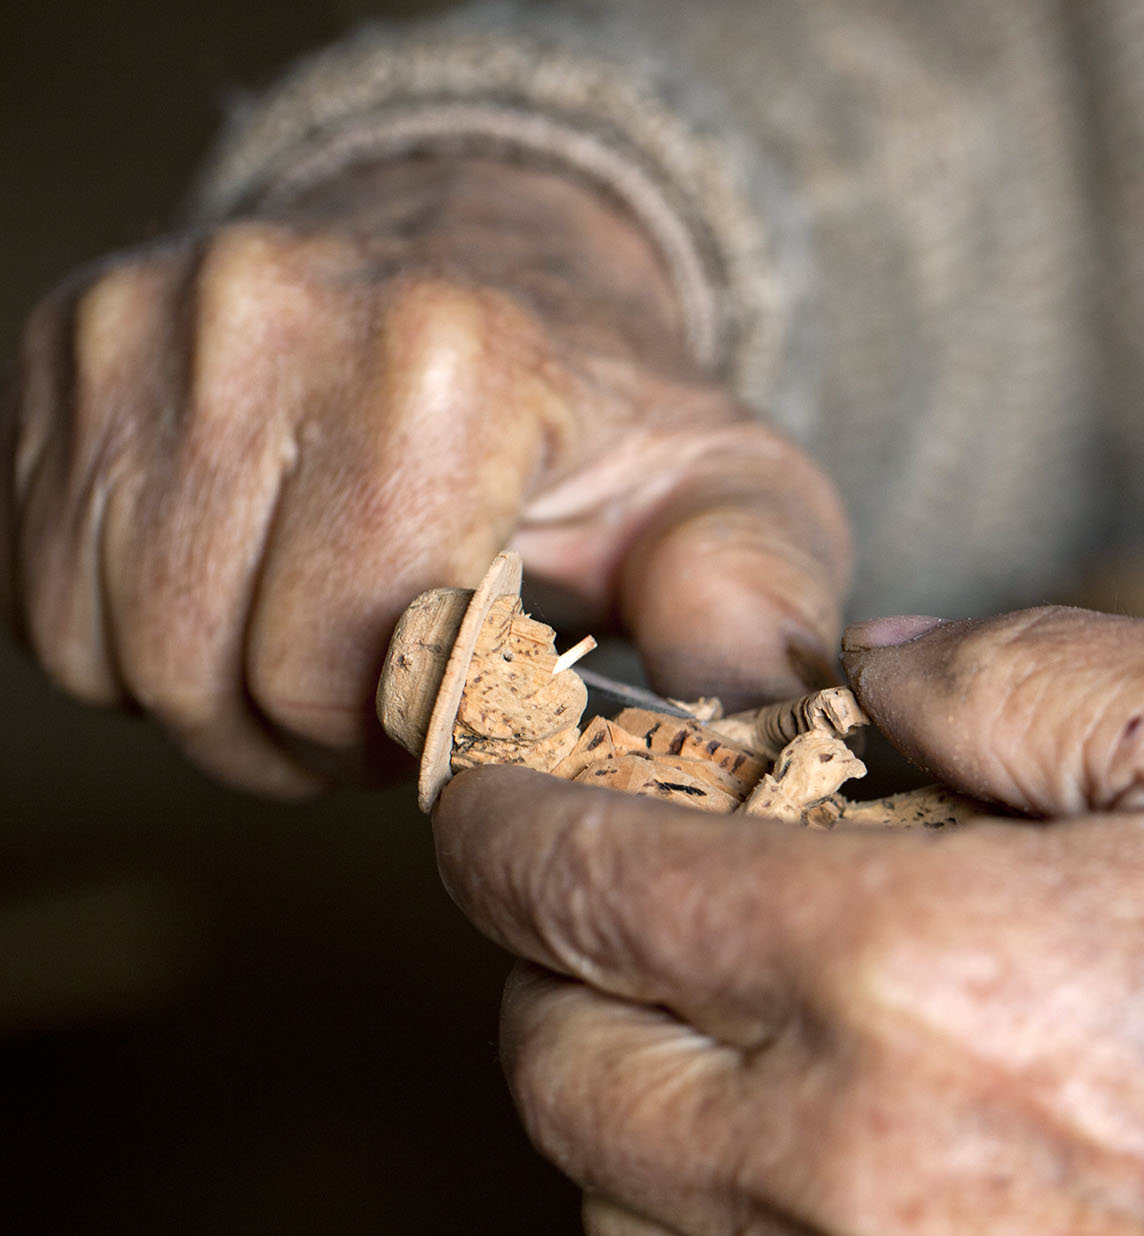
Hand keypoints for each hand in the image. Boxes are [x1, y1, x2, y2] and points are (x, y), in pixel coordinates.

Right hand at [4, 155, 848, 794]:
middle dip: (318, 740)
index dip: (422, 729)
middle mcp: (269, 312)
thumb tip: (737, 714)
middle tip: (393, 701)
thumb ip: (749, 603)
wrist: (488, 265)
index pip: (366, 659)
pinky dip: (139, 648)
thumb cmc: (607, 408)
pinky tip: (246, 604)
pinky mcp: (65, 352)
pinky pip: (45, 600)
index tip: (477, 700)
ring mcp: (144, 322)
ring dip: (222, 707)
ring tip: (326, 653)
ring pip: (118, 651)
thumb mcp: (728, 496)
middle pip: (226, 672)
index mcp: (445, 354)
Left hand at [433, 607, 1143, 1235]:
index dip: (504, 812)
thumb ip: (1027, 665)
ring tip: (706, 982)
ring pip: (599, 1189)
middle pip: (546, 1053)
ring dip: (610, 1067)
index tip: (507, 774)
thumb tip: (869, 675)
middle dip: (545, 943)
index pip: (578, 884)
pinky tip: (796, 1100)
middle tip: (623, 865)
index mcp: (914, 963)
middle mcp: (846, 1152)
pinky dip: (688, 1182)